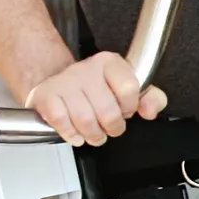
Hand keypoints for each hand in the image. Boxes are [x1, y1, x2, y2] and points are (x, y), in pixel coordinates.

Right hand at [23, 52, 166, 145]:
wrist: (61, 85)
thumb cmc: (99, 90)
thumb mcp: (131, 90)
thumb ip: (152, 99)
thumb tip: (149, 110)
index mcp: (110, 63)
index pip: (129, 89)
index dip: (129, 108)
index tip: (125, 110)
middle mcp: (87, 68)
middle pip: (107, 111)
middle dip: (112, 128)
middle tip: (110, 128)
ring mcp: (65, 81)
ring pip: (84, 120)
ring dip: (93, 135)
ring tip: (95, 134)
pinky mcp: (46, 95)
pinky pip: (61, 121)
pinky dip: (71, 134)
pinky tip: (76, 133)